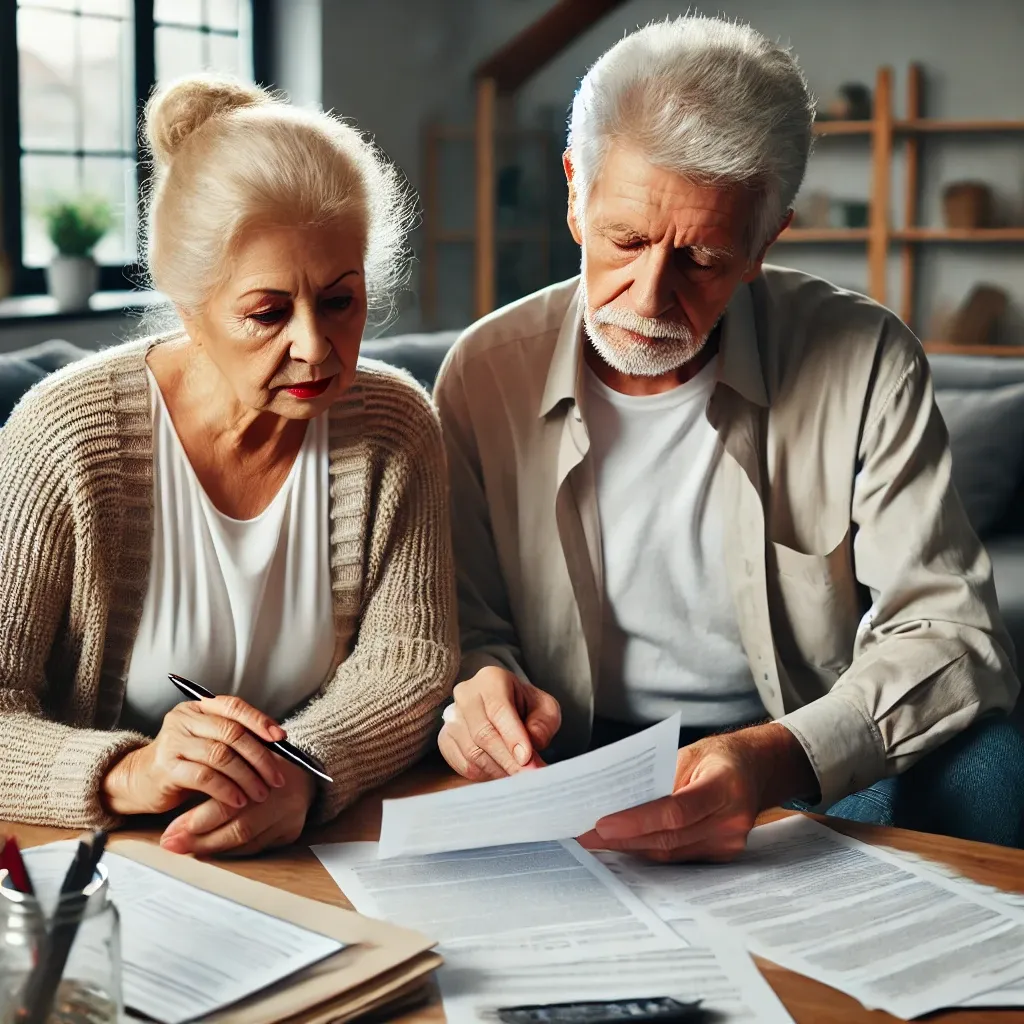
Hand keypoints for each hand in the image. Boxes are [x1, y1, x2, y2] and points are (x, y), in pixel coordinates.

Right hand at [101, 695, 288, 816]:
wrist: (140, 781)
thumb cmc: (184, 761)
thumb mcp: (209, 742)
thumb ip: (235, 738)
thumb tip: (278, 743)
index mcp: (198, 708)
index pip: (234, 706)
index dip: (260, 721)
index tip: (281, 739)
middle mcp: (184, 719)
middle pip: (232, 733)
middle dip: (259, 756)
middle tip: (277, 777)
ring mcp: (173, 742)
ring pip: (221, 755)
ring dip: (246, 777)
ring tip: (260, 792)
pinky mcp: (166, 767)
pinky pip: (204, 777)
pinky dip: (226, 789)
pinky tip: (238, 801)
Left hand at [158, 756, 315, 855]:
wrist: (305, 766)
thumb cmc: (264, 758)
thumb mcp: (241, 755)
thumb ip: (216, 772)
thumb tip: (179, 798)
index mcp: (271, 773)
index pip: (230, 804)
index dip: (197, 821)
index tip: (170, 831)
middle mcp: (285, 799)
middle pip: (239, 828)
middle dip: (199, 840)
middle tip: (172, 846)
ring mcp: (290, 818)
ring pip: (246, 843)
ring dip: (212, 848)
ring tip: (185, 849)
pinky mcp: (291, 832)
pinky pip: (256, 847)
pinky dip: (230, 850)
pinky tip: (210, 848)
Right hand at [438, 666, 561, 779]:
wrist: (505, 707)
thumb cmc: (527, 707)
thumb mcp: (545, 709)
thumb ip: (543, 725)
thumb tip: (529, 747)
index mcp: (491, 679)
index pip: (498, 709)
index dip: (512, 736)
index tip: (527, 758)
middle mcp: (466, 695)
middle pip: (482, 733)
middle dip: (507, 759)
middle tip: (528, 775)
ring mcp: (451, 717)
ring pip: (471, 752)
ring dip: (498, 769)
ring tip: (518, 775)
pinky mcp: (445, 738)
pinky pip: (462, 764)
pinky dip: (483, 775)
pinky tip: (500, 772)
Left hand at [578, 723, 817, 862]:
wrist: (756, 771)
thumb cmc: (718, 757)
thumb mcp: (689, 753)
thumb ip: (658, 777)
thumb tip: (616, 799)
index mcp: (725, 785)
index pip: (676, 810)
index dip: (637, 820)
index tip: (602, 824)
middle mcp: (732, 819)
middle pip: (669, 838)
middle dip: (624, 838)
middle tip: (586, 835)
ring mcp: (730, 843)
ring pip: (671, 853)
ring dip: (631, 848)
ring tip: (596, 841)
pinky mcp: (724, 856)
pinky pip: (679, 858)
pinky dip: (650, 850)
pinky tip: (625, 844)